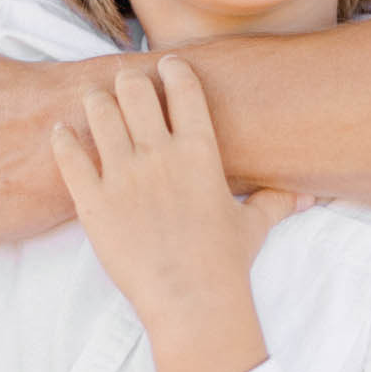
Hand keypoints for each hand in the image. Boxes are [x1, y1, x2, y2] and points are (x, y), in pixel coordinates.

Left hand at [51, 57, 292, 371]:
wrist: (192, 303)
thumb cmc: (226, 264)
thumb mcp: (254, 226)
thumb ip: (275, 201)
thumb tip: (308, 196)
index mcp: (200, 149)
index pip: (183, 86)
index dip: (172, 69)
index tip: (166, 68)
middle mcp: (160, 153)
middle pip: (133, 88)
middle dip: (128, 83)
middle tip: (126, 90)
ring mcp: (123, 175)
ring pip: (98, 111)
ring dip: (95, 103)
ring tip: (94, 105)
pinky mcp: (93, 201)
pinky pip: (69, 155)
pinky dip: (63, 139)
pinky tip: (62, 134)